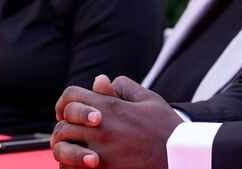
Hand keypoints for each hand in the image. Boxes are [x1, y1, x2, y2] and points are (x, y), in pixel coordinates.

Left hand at [52, 76, 182, 168]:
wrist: (179, 158)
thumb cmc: (166, 128)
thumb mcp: (149, 100)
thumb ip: (123, 88)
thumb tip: (101, 81)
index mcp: (110, 107)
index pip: (70, 96)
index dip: (66, 102)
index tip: (70, 110)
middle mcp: (100, 129)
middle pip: (62, 125)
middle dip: (65, 126)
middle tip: (73, 132)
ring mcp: (99, 153)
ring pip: (63, 148)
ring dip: (66, 148)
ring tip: (76, 150)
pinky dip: (71, 166)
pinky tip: (83, 164)